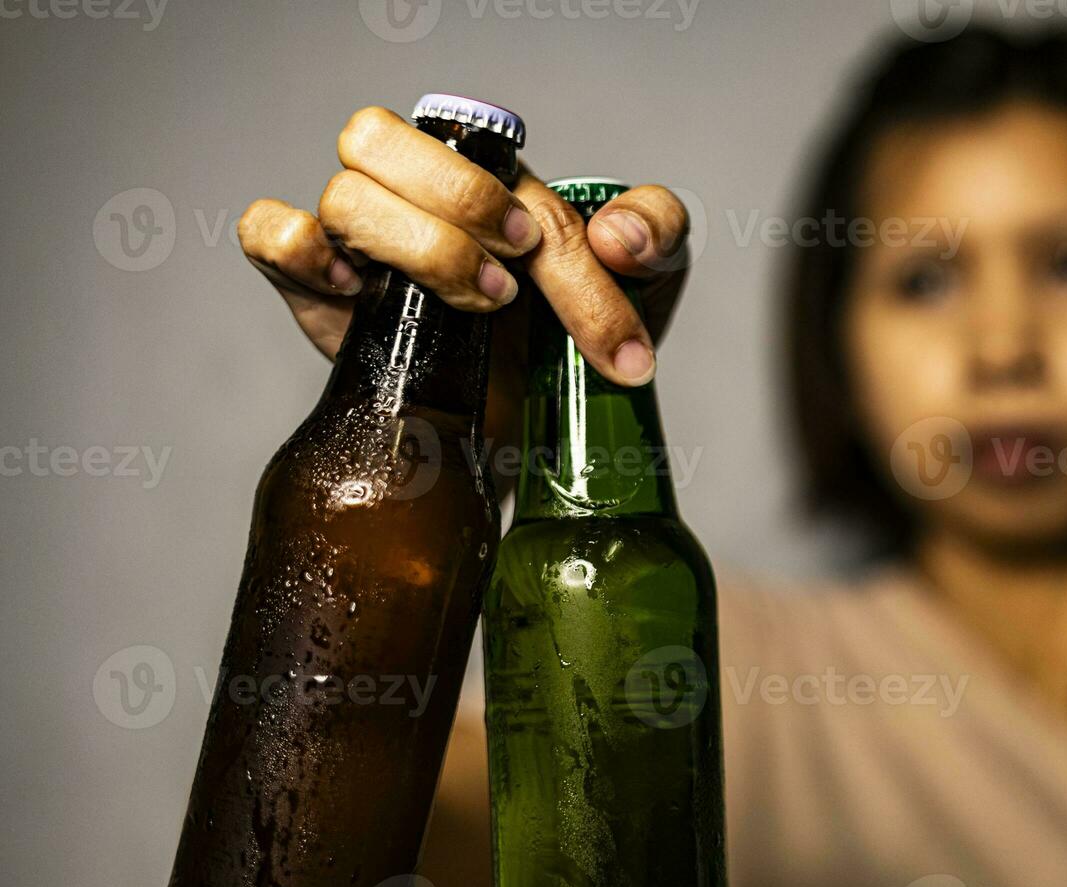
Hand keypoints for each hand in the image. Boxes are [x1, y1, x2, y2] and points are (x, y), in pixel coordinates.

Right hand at [236, 106, 690, 392]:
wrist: (534, 428)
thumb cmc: (576, 338)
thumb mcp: (647, 283)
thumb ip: (658, 229)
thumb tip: (617, 235)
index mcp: (481, 177)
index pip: (489, 165)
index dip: (536, 231)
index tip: (569, 290)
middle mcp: (410, 200)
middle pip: (379, 139)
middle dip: (454, 205)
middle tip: (511, 282)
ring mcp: (359, 246)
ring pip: (342, 196)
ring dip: (413, 246)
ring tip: (470, 304)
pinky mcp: (316, 296)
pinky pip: (268, 235)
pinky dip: (299, 251)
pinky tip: (357, 294)